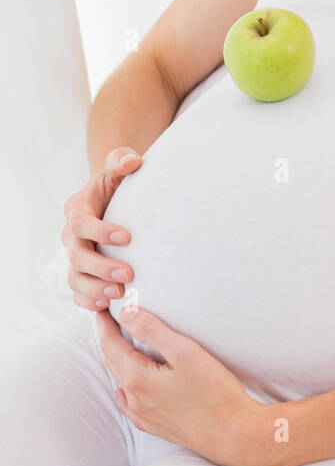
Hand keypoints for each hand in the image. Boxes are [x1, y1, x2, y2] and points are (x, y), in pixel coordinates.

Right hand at [61, 146, 141, 311]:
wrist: (113, 199)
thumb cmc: (118, 182)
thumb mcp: (119, 166)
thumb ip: (122, 160)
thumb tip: (132, 161)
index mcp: (78, 209)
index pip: (82, 223)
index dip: (101, 232)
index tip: (128, 237)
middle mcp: (72, 236)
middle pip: (77, 256)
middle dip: (101, 266)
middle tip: (129, 274)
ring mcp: (75, 257)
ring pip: (75, 278)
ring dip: (95, 288)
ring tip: (121, 293)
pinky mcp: (83, 273)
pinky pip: (78, 293)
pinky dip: (89, 301)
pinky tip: (108, 305)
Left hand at [94, 306, 265, 465]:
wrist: (232, 434)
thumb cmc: (214, 393)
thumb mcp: (185, 351)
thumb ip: (152, 331)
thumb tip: (126, 314)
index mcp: (137, 378)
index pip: (111, 345)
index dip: (105, 325)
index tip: (101, 310)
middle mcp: (135, 399)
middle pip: (113, 363)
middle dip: (109, 340)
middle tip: (109, 322)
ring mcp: (143, 415)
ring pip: (121, 382)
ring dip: (117, 362)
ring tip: (120, 345)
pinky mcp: (155, 426)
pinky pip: (130, 404)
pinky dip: (125, 387)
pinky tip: (128, 388)